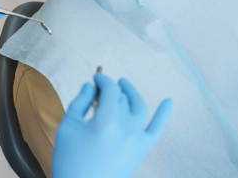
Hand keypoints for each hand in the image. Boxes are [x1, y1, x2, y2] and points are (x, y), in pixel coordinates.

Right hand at [51, 72, 172, 177]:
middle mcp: (126, 128)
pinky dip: (163, 114)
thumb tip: (89, 86)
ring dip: (132, 93)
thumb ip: (79, 101)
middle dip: (111, 89)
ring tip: (124, 85)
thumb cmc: (69, 159)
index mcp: (106, 121)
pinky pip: (156, 129)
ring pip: (139, 107)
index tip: (95, 77)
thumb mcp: (67, 126)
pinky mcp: (140, 151)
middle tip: (100, 88)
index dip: (102, 80)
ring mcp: (136, 140)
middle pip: (122, 98)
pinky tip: (169, 101)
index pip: (110, 89)